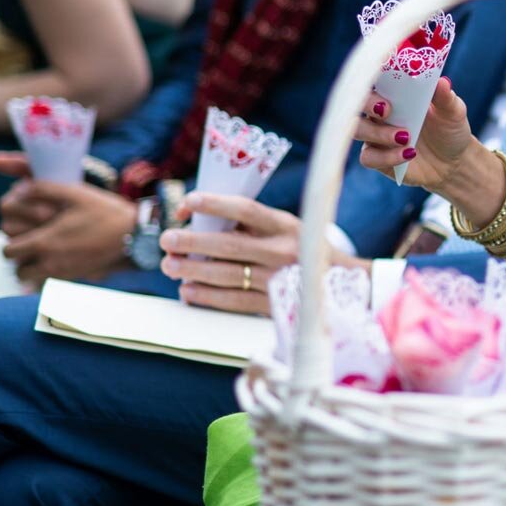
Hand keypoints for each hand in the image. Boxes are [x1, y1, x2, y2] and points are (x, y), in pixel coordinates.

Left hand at [0, 177, 136, 284]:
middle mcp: (51, 262)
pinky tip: (61, 255)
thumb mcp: (74, 192)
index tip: (21, 230)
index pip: (9, 251)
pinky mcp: (76, 277)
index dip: (11, 240)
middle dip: (20, 257)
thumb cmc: (104, 211)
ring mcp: (64, 273)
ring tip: (43, 251)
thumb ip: (42, 188)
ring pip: (32, 279)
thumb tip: (19, 190)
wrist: (133, 234)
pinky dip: (48, 271)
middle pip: (17, 270)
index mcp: (45, 242)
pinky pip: (50, 280)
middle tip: (30, 242)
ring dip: (31, 266)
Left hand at [159, 193, 308, 313]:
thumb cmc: (298, 248)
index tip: (189, 201)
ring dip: (193, 270)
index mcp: (285, 225)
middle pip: (230, 245)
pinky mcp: (273, 304)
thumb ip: (251, 225)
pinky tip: (187, 290)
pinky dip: (207, 296)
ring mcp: (278, 279)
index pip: (247, 210)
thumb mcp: (285, 228)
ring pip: (228, 275)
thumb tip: (198, 220)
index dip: (216, 204)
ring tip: (170, 265)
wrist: (337, 282)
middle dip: (193, 242)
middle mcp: (283, 251)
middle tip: (168, 239)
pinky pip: (234, 301)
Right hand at [355, 77, 474, 190]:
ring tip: (406, 137)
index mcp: (394, 93)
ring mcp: (375, 136)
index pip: (373, 78)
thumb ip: (445, 98)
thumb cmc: (449, 130)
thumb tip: (442, 81)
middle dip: (367, 104)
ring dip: (378, 132)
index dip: (370, 76)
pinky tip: (408, 154)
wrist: (453, 162)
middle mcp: (379, 112)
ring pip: (358, 130)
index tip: (379, 77)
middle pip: (357, 102)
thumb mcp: (453, 112)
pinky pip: (369, 158)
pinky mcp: (377, 159)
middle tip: (387, 110)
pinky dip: (386, 156)